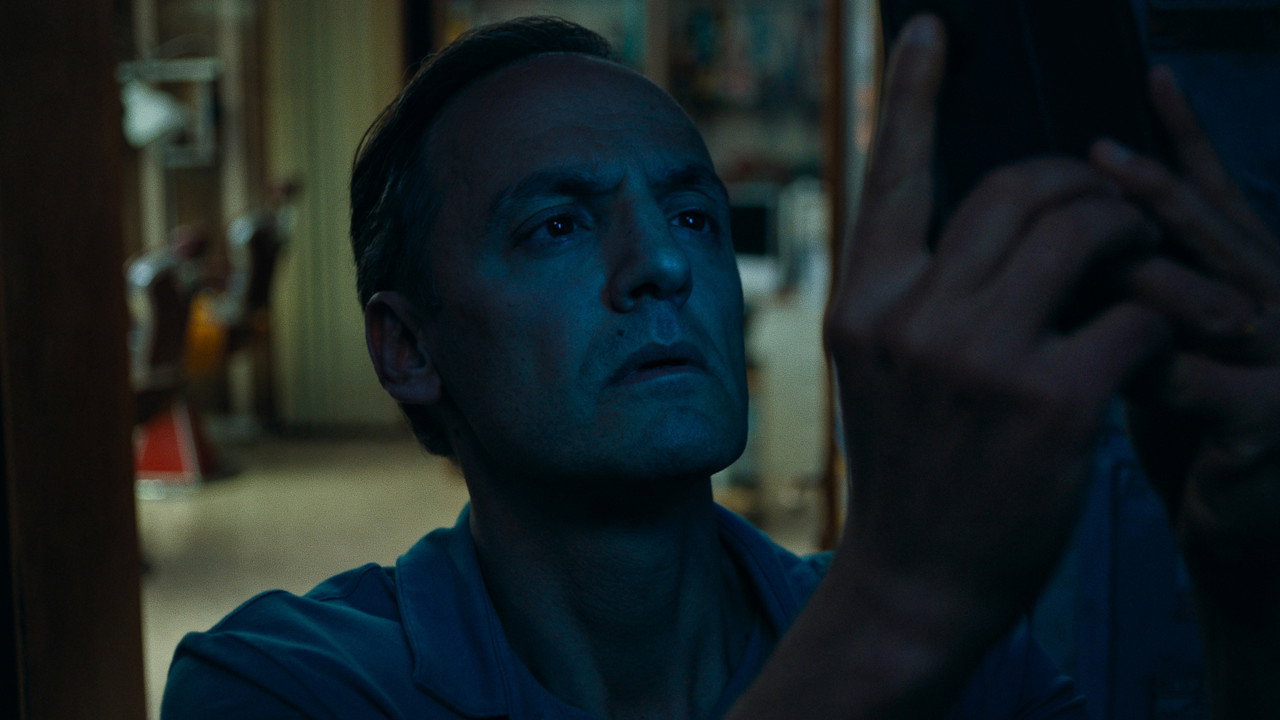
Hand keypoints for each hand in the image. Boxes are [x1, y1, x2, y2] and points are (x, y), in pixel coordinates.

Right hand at [824, 15, 1171, 625]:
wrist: (915, 580)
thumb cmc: (909, 468)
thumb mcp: (877, 368)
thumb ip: (914, 291)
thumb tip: (980, 222)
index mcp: (863, 301)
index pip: (891, 175)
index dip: (913, 92)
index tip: (931, 28)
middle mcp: (910, 316)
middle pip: (1017, 186)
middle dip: (1083, 182)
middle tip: (1111, 210)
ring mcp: (978, 357)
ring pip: (1082, 228)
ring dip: (1132, 231)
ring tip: (1143, 260)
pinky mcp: (1050, 401)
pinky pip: (1134, 311)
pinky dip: (1160, 318)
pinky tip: (1156, 346)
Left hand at [1092, 67, 1279, 631]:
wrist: (1237, 526)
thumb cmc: (1188, 422)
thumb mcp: (1161, 337)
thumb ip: (1136, 278)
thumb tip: (1061, 212)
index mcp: (1255, 275)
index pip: (1216, 195)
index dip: (1183, 142)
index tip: (1145, 87)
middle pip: (1214, 229)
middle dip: (1152, 192)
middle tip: (1101, 158)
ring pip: (1200, 296)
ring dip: (1137, 277)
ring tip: (1080, 266)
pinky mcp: (1268, 419)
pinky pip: (1188, 377)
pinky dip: (1139, 366)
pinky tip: (1098, 363)